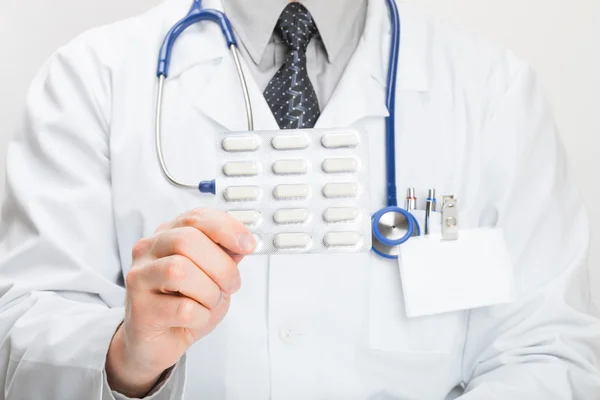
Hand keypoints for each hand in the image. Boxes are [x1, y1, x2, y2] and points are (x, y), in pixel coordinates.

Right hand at [106, 208, 255, 396]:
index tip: (249, 244)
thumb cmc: (184, 305)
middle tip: (232, 284)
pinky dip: (201, 316)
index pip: (195, 217)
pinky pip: (182, 309)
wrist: (158, 342)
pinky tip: (196, 320)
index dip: (226, 228)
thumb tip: (244, 241)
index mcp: (167, 235)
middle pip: (186, 240)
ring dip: (209, 291)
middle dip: (221, 265)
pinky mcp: (140, 310)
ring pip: (179, 271)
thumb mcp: (212, 275)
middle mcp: (148, 251)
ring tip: (211, 302)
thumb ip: (224, 255)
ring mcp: (139, 278)